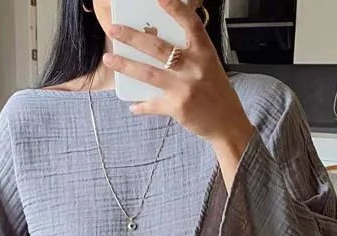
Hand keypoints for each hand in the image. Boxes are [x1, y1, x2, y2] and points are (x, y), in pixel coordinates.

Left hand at [104, 0, 253, 151]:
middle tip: (113, 30)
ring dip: (126, 65)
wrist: (227, 123)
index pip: (191, 24)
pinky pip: (153, 104)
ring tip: (109, 59)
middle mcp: (195, 67)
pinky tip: (132, 105)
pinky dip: (141, 106)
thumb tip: (157, 45)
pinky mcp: (178, 107)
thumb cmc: (216, 92)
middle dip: (133, 37)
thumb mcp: (209, 65)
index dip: (175, 9)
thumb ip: (189, 54)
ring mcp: (185, 87)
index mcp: (204, 52)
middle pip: (158, 47)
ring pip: (149, 73)